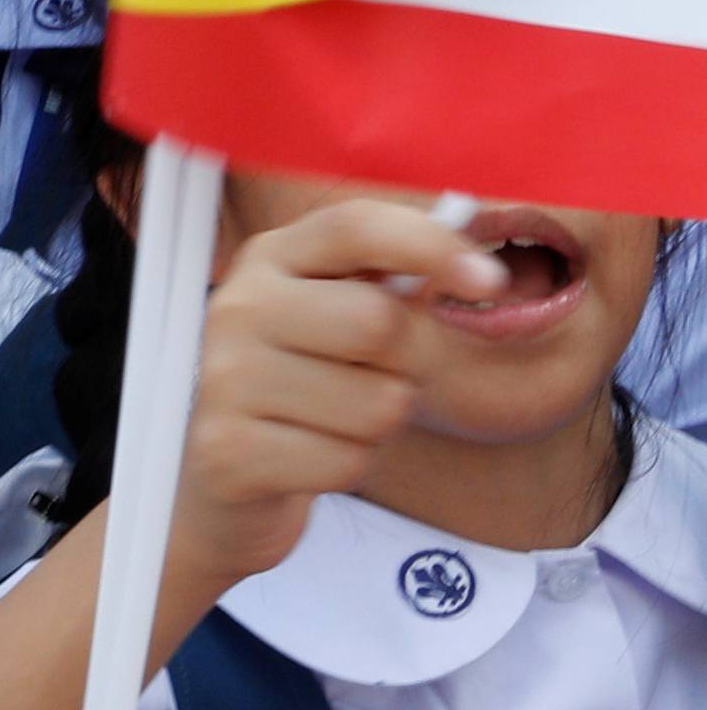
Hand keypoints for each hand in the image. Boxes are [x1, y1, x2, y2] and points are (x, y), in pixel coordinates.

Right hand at [169, 199, 506, 596]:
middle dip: (407, 364)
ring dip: (379, 426)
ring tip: (334, 421)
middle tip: (371, 378)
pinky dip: (347, 468)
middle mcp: (238, 306)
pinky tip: (309, 459)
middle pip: (381, 322)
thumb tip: (474, 267)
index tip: (488, 278)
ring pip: (376, 404)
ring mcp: (225, 378)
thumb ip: (395, 285)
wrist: (222, 482)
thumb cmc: (304, 388)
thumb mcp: (336, 318)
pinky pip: (346, 463)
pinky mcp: (227, 451)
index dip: (430, 244)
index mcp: (271, 259)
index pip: (356, 227)